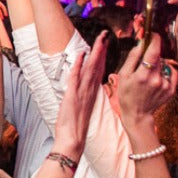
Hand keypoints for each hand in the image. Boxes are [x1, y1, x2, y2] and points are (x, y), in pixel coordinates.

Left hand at [52, 33, 107, 159]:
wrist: (72, 141)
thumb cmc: (75, 126)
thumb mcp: (82, 108)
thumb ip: (84, 95)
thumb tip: (84, 85)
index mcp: (91, 93)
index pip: (98, 71)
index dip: (102, 56)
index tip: (105, 44)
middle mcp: (89, 91)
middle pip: (97, 66)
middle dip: (101, 50)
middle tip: (106, 35)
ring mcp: (82, 94)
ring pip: (90, 70)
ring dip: (94, 54)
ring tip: (100, 40)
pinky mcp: (72, 97)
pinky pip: (76, 78)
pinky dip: (78, 65)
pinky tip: (81, 55)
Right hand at [117, 34, 176, 142]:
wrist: (138, 114)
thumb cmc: (126, 93)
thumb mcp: (123, 74)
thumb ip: (133, 57)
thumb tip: (141, 42)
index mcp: (143, 75)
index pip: (153, 51)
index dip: (154, 40)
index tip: (153, 34)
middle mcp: (157, 80)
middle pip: (158, 57)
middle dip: (152, 54)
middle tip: (143, 60)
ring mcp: (166, 85)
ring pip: (165, 65)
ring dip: (158, 64)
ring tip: (148, 74)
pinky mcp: (172, 90)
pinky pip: (172, 73)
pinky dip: (166, 71)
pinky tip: (157, 78)